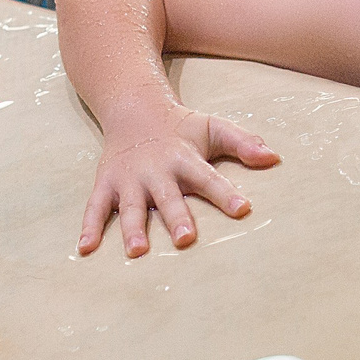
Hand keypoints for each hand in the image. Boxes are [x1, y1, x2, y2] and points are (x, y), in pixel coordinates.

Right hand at [79, 111, 278, 257]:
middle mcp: (156, 171)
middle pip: (169, 197)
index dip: (226, 194)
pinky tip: (85, 249)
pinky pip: (96, 207)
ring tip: (137, 251)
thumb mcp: (214, 128)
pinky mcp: (107, 184)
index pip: (209, 178)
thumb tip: (274, 158)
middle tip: (187, 239)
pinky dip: (89, 226)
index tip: (244, 209)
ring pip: (132, 206)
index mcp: (185, 158)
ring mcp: (129, 179)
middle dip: (177, 218)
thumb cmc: (181, 128)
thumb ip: (243, 142)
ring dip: (133, 228)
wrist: (134, 109)